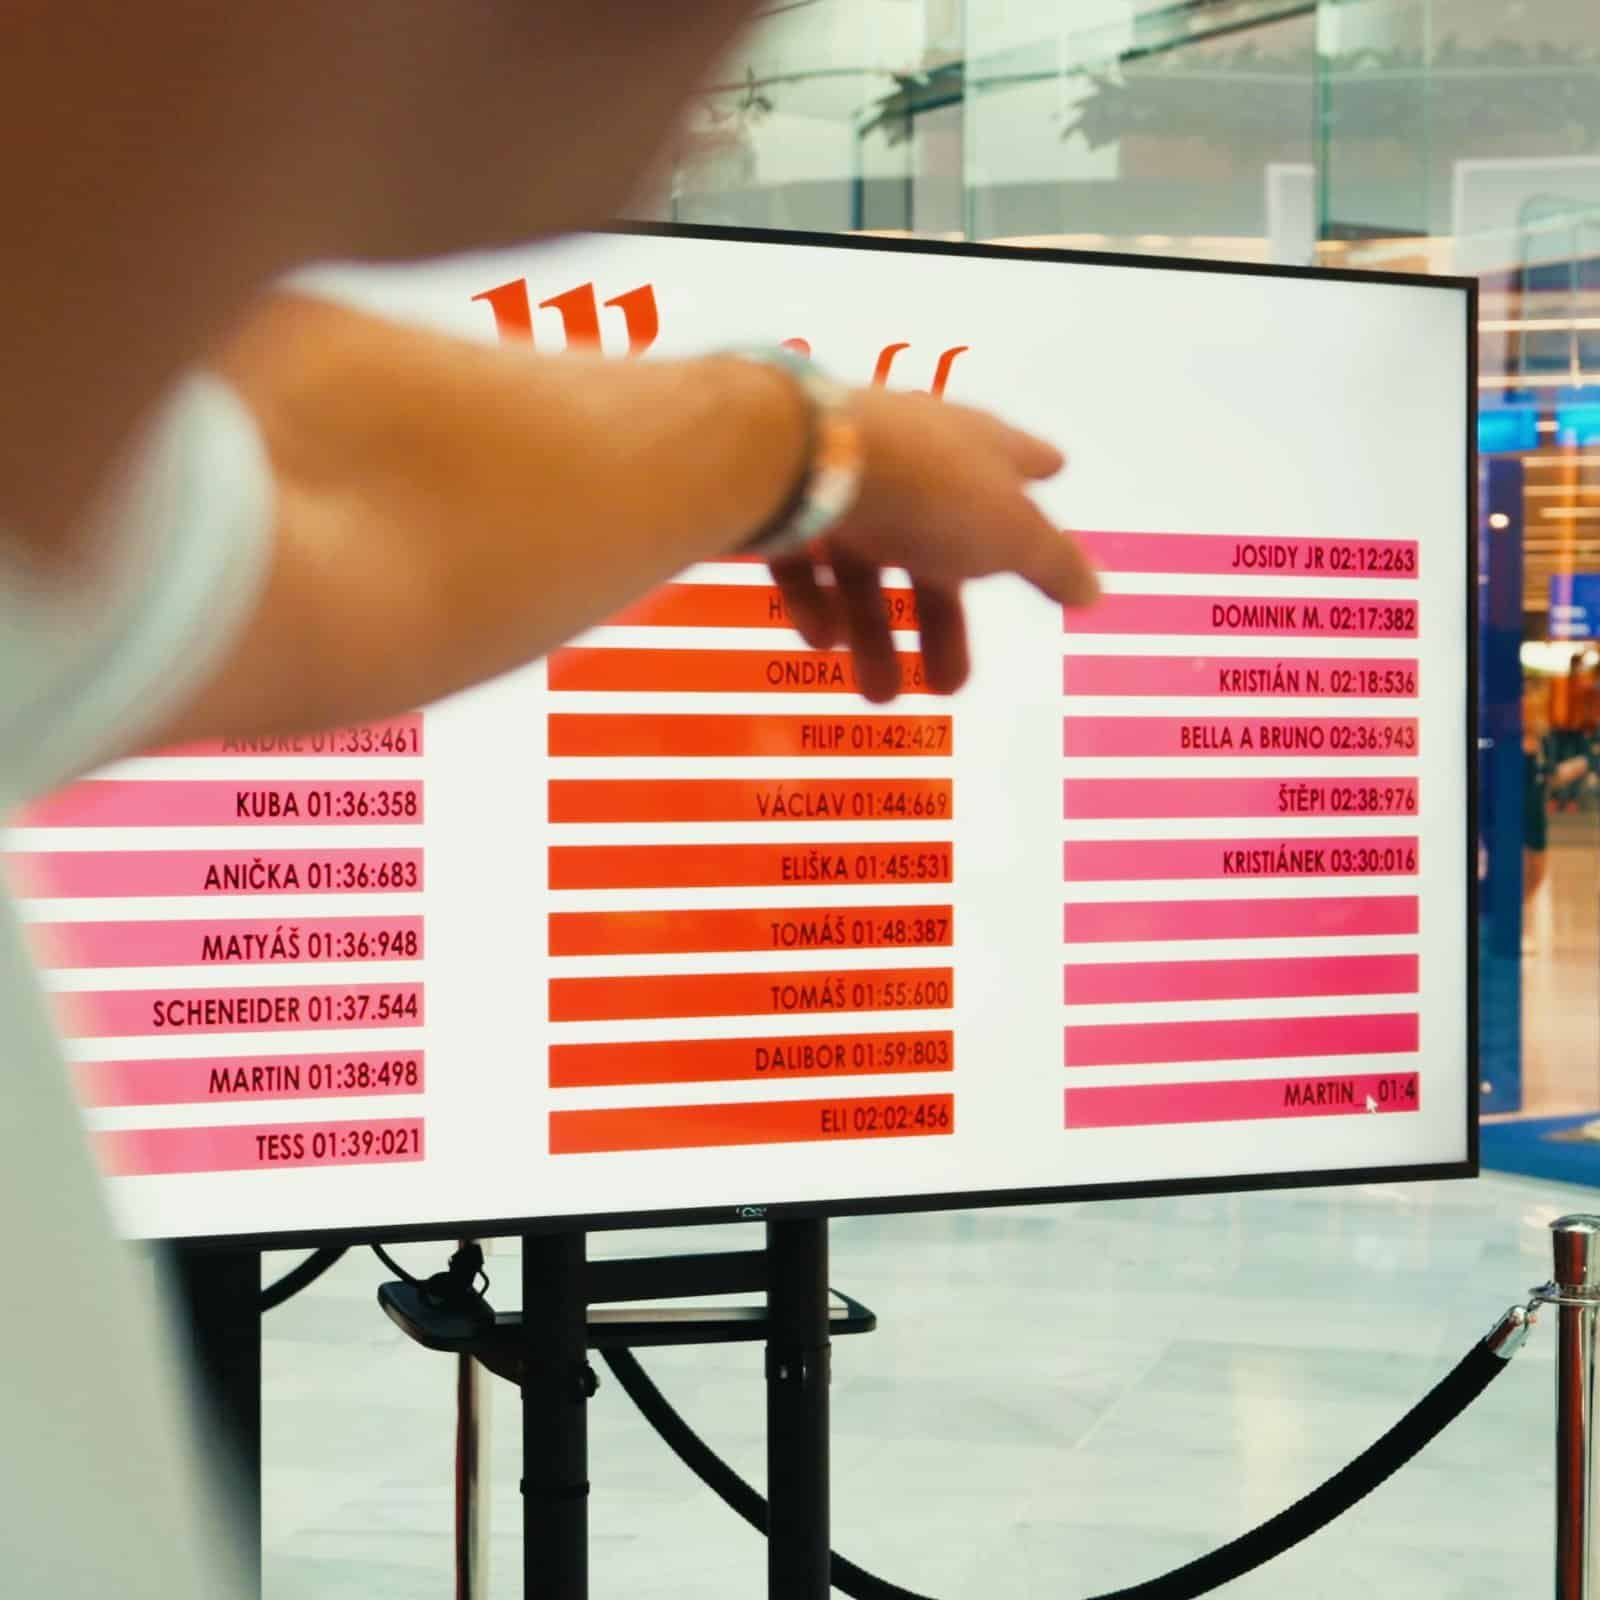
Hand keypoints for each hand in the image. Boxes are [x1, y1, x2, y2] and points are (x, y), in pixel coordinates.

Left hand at [769, 385, 1098, 701]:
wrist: (809, 459)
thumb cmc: (930, 492)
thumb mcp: (1012, 535)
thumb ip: (1053, 565)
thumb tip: (1097, 592)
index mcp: (975, 449)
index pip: (1017, 459)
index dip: (1037, 468)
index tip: (1055, 465)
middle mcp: (911, 455)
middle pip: (934, 547)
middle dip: (941, 623)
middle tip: (951, 688)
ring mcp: (845, 475)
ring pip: (865, 566)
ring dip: (874, 634)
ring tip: (880, 694)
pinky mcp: (787, 498)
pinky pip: (807, 560)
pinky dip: (819, 603)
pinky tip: (825, 640)